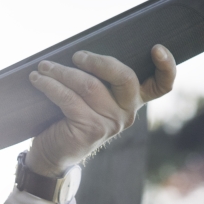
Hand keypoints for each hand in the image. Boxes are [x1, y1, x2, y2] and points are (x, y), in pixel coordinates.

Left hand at [25, 45, 175, 176]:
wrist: (53, 155)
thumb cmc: (70, 119)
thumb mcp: (90, 98)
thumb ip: (97, 79)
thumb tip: (80, 50)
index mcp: (132, 102)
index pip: (162, 86)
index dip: (166, 66)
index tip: (156, 48)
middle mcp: (127, 113)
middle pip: (125, 77)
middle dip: (98, 61)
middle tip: (76, 55)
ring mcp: (111, 123)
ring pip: (90, 86)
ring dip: (62, 72)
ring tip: (44, 66)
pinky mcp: (90, 129)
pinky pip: (69, 98)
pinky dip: (50, 85)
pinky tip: (37, 79)